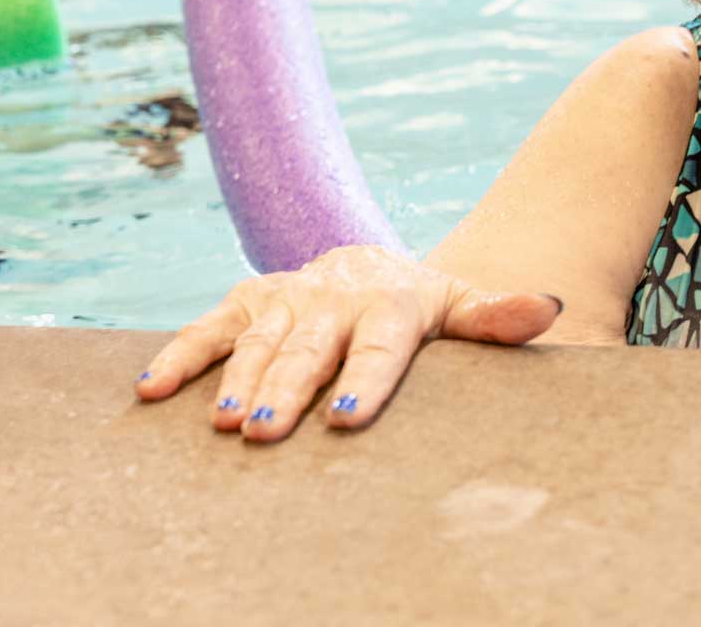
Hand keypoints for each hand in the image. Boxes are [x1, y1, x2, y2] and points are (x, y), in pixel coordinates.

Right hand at [132, 244, 563, 440]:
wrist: (377, 267)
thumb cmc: (423, 307)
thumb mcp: (462, 307)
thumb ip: (498, 315)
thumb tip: (549, 307)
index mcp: (392, 303)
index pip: (378, 347)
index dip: (363, 382)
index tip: (345, 417)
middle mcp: (334, 297)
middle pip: (310, 349)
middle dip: (287, 389)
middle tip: (265, 433)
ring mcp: (288, 298)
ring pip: (259, 341)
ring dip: (235, 380)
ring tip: (223, 422)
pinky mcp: (249, 300)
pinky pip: (210, 326)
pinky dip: (180, 354)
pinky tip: (152, 389)